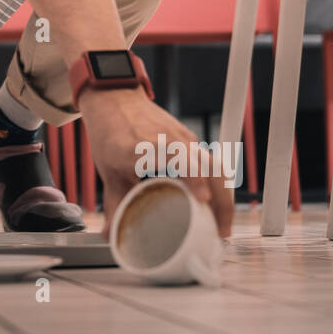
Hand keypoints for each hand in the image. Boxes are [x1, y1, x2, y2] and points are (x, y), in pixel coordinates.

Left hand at [77, 86, 234, 240]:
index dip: (193, 177)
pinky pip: (210, 163)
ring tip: (222, 226)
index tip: (203, 199)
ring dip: (223, 196)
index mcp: (147, 146)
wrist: (114, 98)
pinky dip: (217, 186)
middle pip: (209, 167)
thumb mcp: (109, 171)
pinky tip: (215, 207)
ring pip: (215, 166)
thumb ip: (114, 204)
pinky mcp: (190, 140)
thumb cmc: (110, 133)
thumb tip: (111, 235)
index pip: (179, 158)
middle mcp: (171, 140)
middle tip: (220, 232)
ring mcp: (184, 138)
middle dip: (220, 200)